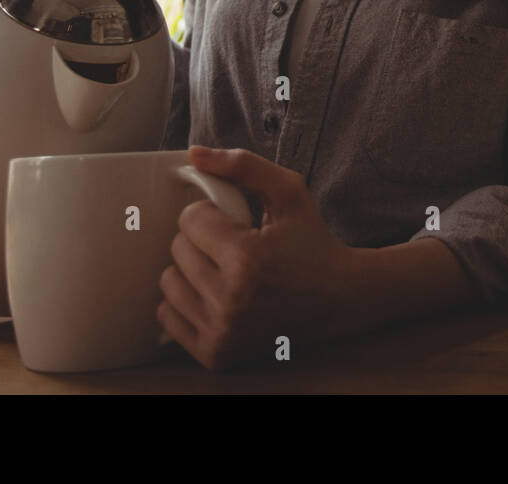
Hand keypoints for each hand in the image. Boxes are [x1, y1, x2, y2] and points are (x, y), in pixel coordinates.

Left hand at [157, 146, 359, 370]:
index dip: (212, 215)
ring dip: (191, 272)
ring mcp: (222, 332)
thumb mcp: (289, 191)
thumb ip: (243, 165)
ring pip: (168, 284)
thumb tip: (194, 153)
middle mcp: (231, 300)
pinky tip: (216, 296)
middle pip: (177, 252)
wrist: (338, 299)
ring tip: (224, 271)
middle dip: (202, 242)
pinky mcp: (216, 354)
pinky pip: (168, 318)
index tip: (237, 225)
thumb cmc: (311, 240)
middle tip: (233, 248)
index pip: (189, 220)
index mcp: (247, 258)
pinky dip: (187, 303)